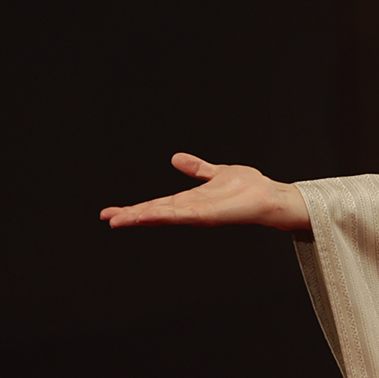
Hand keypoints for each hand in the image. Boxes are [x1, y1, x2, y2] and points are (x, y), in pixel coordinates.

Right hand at [100, 152, 310, 230]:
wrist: (270, 195)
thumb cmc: (247, 187)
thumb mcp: (215, 173)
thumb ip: (196, 168)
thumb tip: (176, 158)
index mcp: (190, 200)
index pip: (157, 204)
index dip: (136, 207)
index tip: (112, 212)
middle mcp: (191, 209)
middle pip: (156, 212)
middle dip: (132, 216)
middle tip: (108, 218)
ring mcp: (199, 214)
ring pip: (165, 215)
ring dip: (143, 217)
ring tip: (120, 220)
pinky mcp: (210, 215)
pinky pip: (184, 215)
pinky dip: (165, 215)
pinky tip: (148, 215)